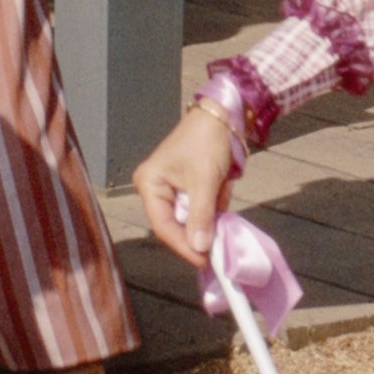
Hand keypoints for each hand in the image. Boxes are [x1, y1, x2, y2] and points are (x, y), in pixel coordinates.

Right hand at [134, 106, 239, 264]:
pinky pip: (202, 208)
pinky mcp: (189, 188)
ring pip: (191, 218)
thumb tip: (200, 248)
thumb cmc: (207, 140)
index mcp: (150, 184)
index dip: (183, 245)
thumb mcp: (205, 179)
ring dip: (210, 214)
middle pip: (176, 224)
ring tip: (221, 195)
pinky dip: (215, 204)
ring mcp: (173, 189)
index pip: (164, 225)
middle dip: (199, 230)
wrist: (223, 113)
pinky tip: (222, 187)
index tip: (204, 260)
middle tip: (218, 246)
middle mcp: (156, 189)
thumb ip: (201, 215)